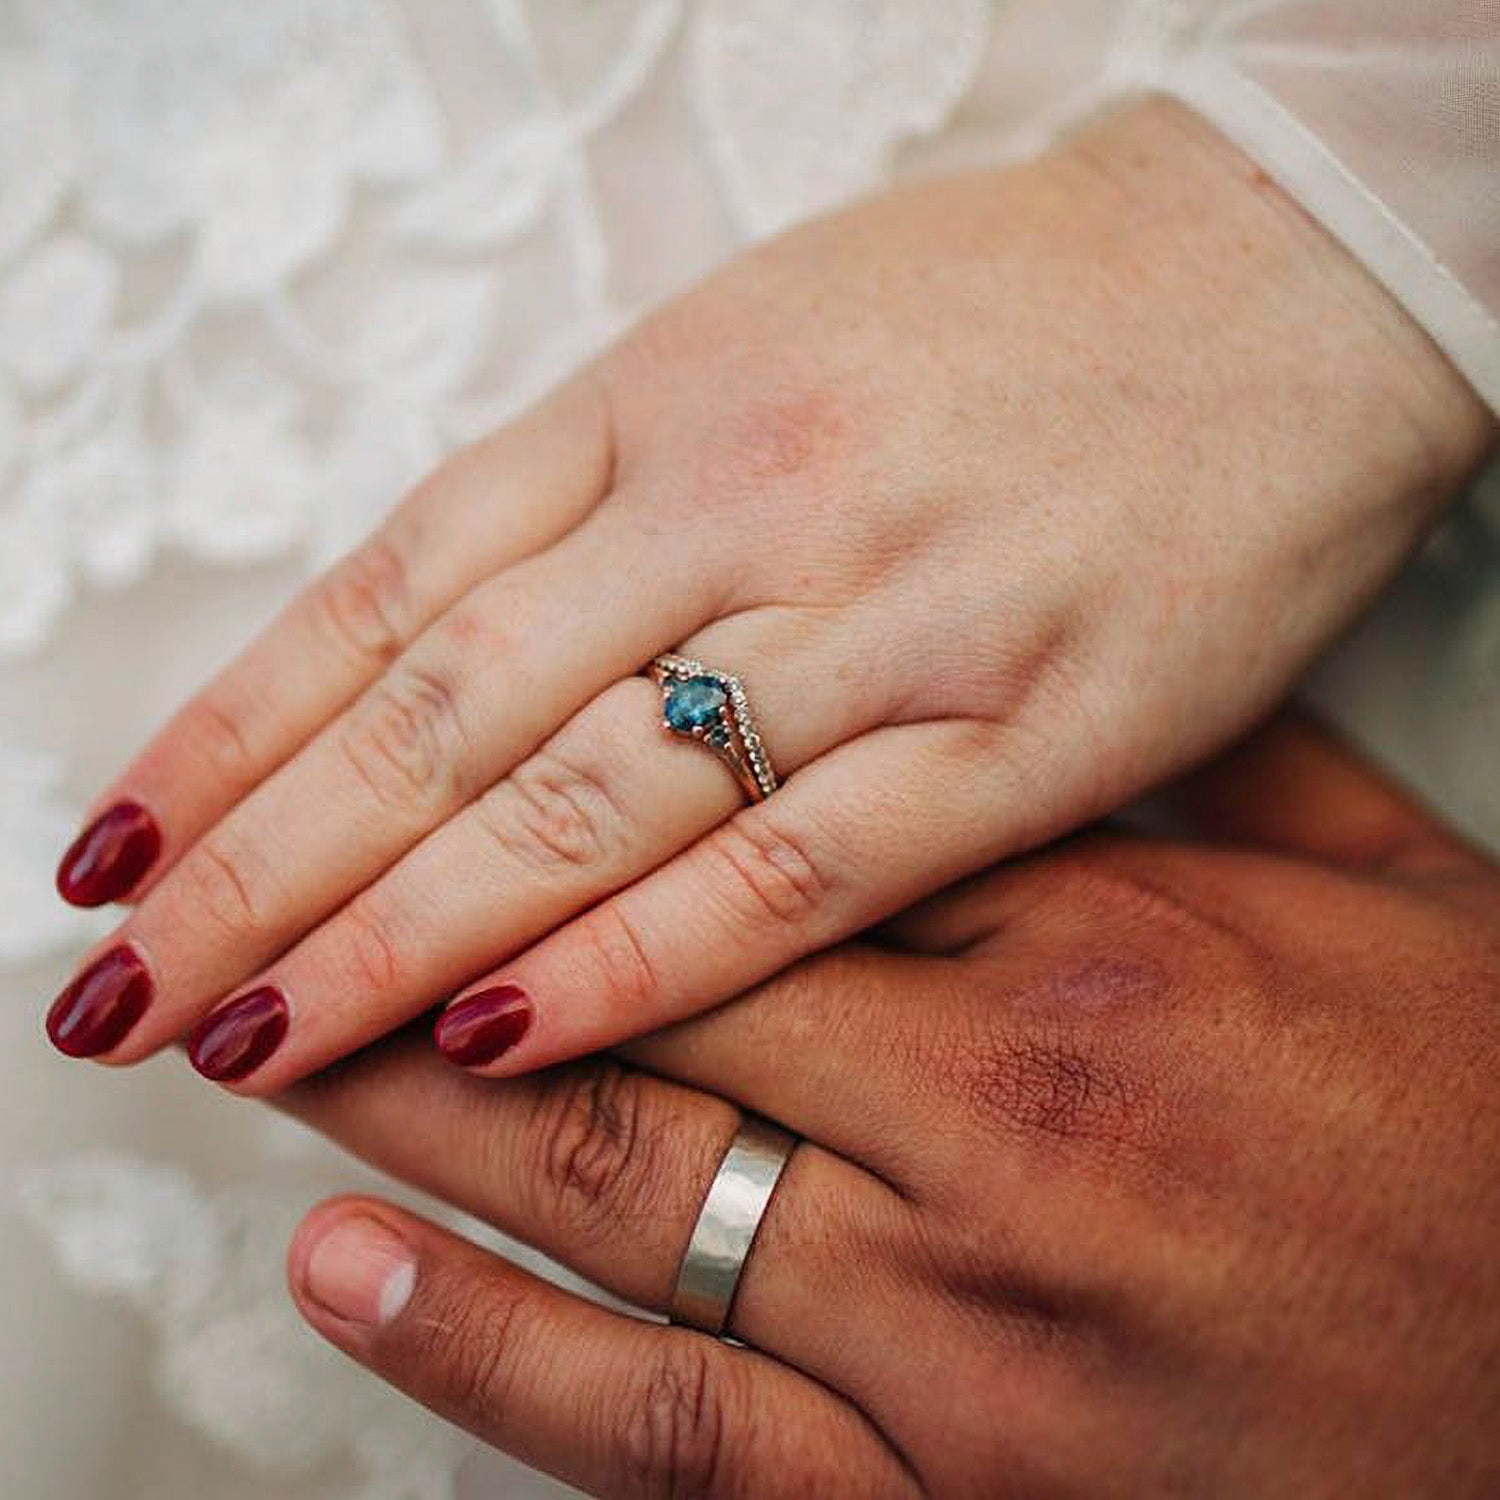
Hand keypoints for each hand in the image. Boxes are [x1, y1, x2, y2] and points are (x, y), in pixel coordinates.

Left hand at [46, 99, 1490, 1084]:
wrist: (1277, 276)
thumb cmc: (1012, 314)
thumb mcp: (763, 344)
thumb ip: (604, 498)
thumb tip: (437, 648)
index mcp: (662, 400)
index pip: (390, 588)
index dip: (234, 730)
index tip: (117, 848)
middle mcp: (741, 503)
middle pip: (444, 714)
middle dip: (263, 868)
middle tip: (119, 990)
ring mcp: (881, 615)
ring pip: (585, 799)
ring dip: (397, 934)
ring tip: (248, 1038)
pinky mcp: (1023, 725)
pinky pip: (795, 863)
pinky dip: (639, 958)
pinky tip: (506, 1037)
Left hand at [278, 718, 1499, 1497]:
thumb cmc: (1468, 1105)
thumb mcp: (1359, 876)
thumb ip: (1170, 769)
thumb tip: (991, 671)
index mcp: (1085, 931)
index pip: (744, 835)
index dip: (555, 794)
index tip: (421, 752)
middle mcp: (993, 1115)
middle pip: (635, 990)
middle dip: (425, 931)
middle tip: (264, 883)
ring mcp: (956, 1324)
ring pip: (615, 1184)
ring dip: (402, 1104)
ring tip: (251, 1028)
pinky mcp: (947, 1497)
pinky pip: (674, 1428)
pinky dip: (487, 1349)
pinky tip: (346, 1270)